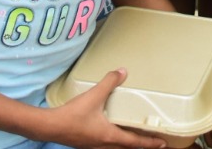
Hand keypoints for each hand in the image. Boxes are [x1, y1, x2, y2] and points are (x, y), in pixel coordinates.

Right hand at [45, 67, 170, 148]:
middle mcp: (104, 144)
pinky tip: (111, 133)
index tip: (162, 144)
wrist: (49, 126)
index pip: (135, 142)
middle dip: (141, 145)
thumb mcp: (94, 95)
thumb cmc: (72, 115)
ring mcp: (93, 145)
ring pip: (116, 148)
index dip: (150, 143)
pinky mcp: (85, 143)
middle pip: (127, 148)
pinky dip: (115, 141)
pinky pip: (105, 145)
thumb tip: (122, 72)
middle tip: (153, 142)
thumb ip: (109, 82)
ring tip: (134, 138)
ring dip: (127, 144)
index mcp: (110, 136)